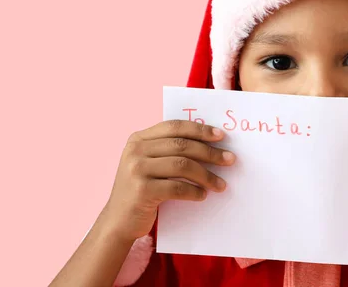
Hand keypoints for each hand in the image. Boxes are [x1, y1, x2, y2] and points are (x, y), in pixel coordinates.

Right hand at [99, 120, 235, 242]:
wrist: (117, 222)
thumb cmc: (141, 191)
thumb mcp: (148, 164)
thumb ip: (168, 151)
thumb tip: (210, 144)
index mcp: (138, 139)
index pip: (174, 126)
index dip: (199, 129)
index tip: (221, 136)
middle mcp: (135, 150)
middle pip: (182, 145)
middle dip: (210, 152)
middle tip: (230, 160)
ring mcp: (136, 170)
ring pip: (182, 165)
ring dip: (207, 175)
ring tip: (221, 184)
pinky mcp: (142, 190)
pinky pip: (177, 187)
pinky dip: (194, 191)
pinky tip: (203, 195)